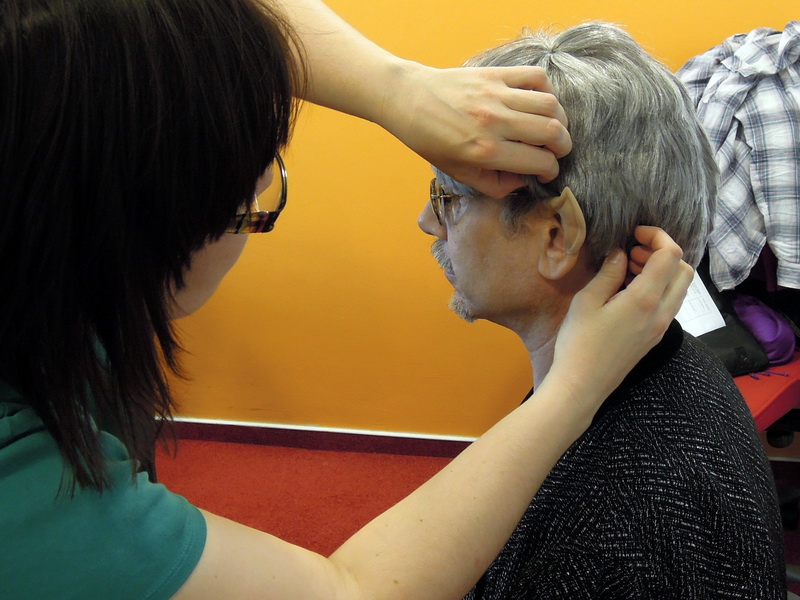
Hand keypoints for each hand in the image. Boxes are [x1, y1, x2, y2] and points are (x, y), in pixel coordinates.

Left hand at [379, 62, 571, 197]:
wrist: (409, 101)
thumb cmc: (432, 141)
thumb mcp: (460, 173)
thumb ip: (495, 185)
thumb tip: (524, 180)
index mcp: (486, 151)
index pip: (539, 161)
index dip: (550, 170)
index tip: (547, 171)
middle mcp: (496, 122)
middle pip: (553, 132)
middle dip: (563, 146)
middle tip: (558, 151)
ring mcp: (497, 95)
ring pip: (550, 105)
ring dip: (560, 120)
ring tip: (553, 128)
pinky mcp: (495, 75)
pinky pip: (536, 77)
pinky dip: (547, 90)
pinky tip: (540, 102)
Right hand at [549, 226, 692, 411]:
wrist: (582, 386)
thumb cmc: (579, 343)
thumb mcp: (587, 301)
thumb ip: (608, 273)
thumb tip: (621, 253)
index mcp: (646, 299)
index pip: (670, 255)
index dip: (657, 236)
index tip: (633, 233)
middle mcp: (662, 312)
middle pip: (683, 269)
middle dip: (663, 252)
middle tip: (633, 251)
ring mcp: (661, 327)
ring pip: (679, 288)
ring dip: (662, 270)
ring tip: (629, 268)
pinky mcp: (655, 337)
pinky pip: (669, 303)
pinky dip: (658, 287)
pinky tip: (629, 290)